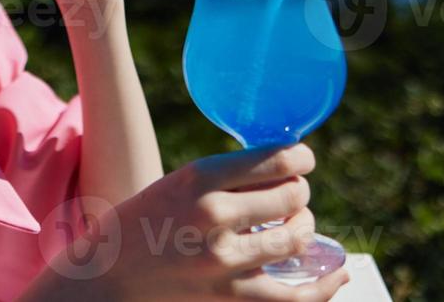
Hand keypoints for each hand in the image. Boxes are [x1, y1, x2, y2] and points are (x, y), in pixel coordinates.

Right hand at [24, 144, 350, 300]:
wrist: (105, 283)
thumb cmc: (138, 229)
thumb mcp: (172, 187)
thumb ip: (219, 181)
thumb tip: (280, 169)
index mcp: (196, 179)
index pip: (274, 159)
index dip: (299, 156)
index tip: (303, 158)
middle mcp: (213, 216)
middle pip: (291, 196)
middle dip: (299, 191)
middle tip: (293, 192)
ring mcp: (224, 262)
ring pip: (296, 237)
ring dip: (304, 226)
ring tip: (297, 223)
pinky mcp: (230, 300)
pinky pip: (296, 295)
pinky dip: (324, 284)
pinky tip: (337, 272)